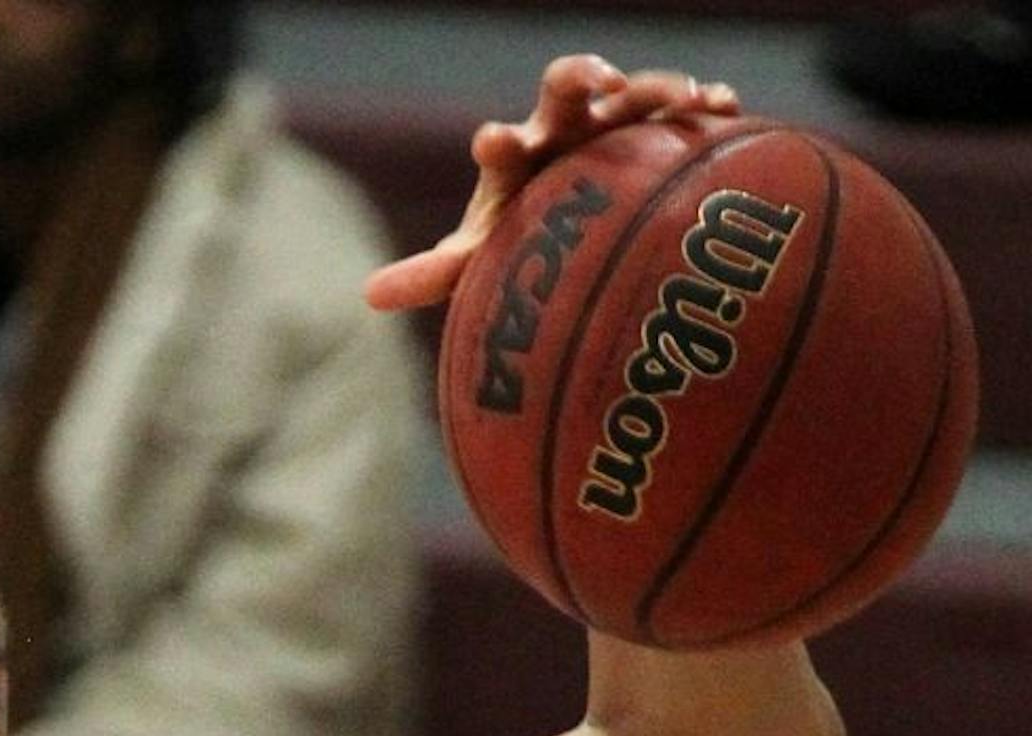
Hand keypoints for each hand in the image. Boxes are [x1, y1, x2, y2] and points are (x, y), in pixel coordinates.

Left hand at [364, 54, 741, 311]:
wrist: (583, 218)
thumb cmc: (528, 237)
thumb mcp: (484, 257)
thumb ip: (435, 274)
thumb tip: (370, 295)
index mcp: (520, 154)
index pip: (503, 144)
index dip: (497, 142)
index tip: (491, 139)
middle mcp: (568, 127)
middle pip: (568, 90)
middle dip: (580, 78)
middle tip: (596, 80)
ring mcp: (620, 122)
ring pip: (637, 91)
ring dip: (658, 87)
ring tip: (685, 97)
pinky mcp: (665, 131)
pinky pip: (690, 112)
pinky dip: (708, 105)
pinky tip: (726, 107)